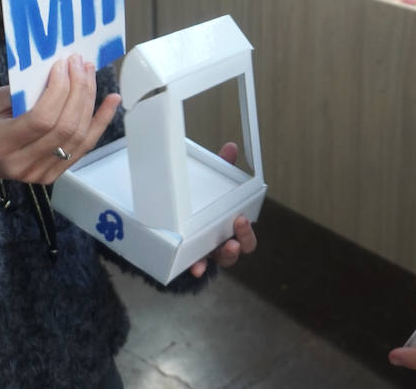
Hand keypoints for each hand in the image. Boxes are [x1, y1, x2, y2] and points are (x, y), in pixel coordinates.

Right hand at [0, 54, 120, 192]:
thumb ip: (24, 91)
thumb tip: (60, 70)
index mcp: (0, 145)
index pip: (42, 119)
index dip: (59, 90)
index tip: (62, 64)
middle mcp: (21, 164)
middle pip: (65, 127)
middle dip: (78, 90)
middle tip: (80, 63)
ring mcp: (39, 174)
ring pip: (78, 137)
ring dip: (89, 102)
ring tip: (90, 74)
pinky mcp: (52, 175)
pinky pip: (83, 147)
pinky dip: (99, 122)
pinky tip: (111, 101)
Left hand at [187, 142, 258, 277]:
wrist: (169, 228)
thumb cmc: (199, 207)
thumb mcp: (210, 189)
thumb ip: (222, 170)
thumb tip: (230, 148)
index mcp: (228, 229)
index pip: (244, 235)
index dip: (246, 231)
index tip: (241, 219)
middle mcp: (218, 245)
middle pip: (235, 251)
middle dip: (240, 241)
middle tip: (236, 227)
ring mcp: (203, 255)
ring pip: (216, 262)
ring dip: (219, 257)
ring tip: (219, 251)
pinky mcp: (187, 261)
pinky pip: (192, 267)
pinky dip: (196, 268)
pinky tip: (194, 267)